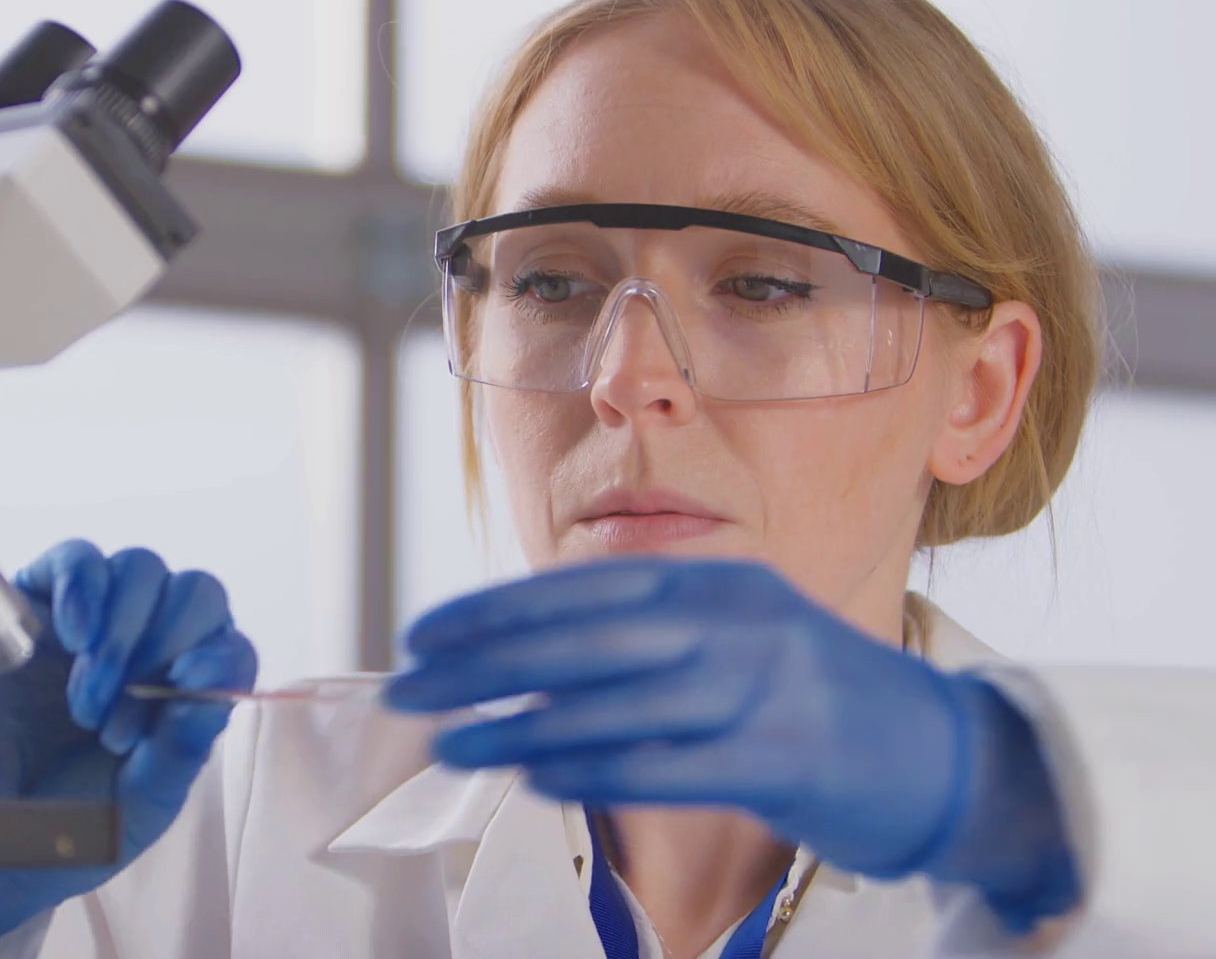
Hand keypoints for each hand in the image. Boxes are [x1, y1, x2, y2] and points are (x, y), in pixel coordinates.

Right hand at [0, 539, 257, 956]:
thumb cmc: (72, 818)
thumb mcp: (141, 801)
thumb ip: (182, 747)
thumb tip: (214, 685)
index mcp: (186, 689)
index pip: (229, 643)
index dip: (219, 655)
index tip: (188, 683)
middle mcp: (149, 643)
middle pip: (193, 593)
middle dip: (164, 648)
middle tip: (118, 725)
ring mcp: (94, 619)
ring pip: (140, 569)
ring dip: (120, 634)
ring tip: (86, 706)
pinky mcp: (38, 604)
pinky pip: (76, 558)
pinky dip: (82, 587)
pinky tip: (72, 636)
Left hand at [383, 557, 1077, 930]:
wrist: (953, 755)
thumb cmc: (818, 698)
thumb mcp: (738, 634)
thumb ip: (649, 635)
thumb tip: (528, 658)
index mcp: (721, 581)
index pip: (582, 588)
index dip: (493, 610)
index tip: (423, 635)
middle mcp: (740, 622)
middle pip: (584, 639)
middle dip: (484, 664)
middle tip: (408, 688)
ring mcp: (766, 689)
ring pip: (616, 703)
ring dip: (521, 727)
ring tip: (452, 743)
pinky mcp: (784, 760)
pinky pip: (668, 766)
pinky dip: (595, 770)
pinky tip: (536, 778)